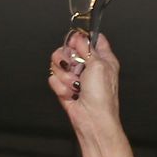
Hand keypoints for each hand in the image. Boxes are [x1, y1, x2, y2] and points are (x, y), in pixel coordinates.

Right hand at [47, 32, 134, 156]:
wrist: (92, 120)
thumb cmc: (102, 97)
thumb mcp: (99, 65)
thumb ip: (87, 47)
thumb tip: (78, 37)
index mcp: (102, 59)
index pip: (90, 38)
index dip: (80, 38)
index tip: (77, 45)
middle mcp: (88, 66)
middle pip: (68, 48)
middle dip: (67, 59)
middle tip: (76, 69)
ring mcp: (76, 76)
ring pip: (57, 63)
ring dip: (65, 76)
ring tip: (76, 85)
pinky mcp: (65, 87)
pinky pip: (53, 79)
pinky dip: (61, 87)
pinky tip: (72, 94)